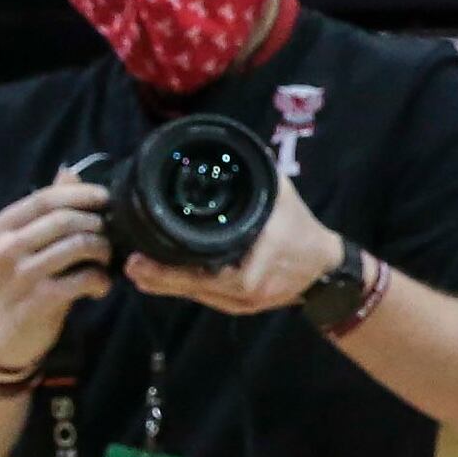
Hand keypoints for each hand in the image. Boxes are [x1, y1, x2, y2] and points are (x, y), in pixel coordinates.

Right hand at [0, 172, 116, 371]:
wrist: (3, 334)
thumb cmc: (22, 280)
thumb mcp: (24, 242)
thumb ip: (46, 209)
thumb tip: (70, 172)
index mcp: (2, 226)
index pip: (46, 198)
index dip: (83, 194)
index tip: (107, 198)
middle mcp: (6, 247)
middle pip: (65, 219)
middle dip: (97, 224)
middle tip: (110, 234)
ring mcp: (21, 275)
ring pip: (78, 246)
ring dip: (103, 251)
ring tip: (105, 259)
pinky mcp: (38, 301)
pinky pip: (84, 279)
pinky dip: (101, 281)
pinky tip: (99, 287)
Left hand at [121, 172, 351, 319]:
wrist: (326, 266)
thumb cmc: (301, 226)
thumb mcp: (279, 194)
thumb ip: (251, 174)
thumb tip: (224, 150)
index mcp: (255, 264)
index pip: (206, 273)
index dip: (171, 271)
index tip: (141, 259)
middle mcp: (248, 290)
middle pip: (196, 289)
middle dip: (161, 279)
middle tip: (131, 267)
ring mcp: (245, 303)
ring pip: (199, 297)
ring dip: (167, 285)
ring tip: (138, 273)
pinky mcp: (242, 307)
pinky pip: (207, 299)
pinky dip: (185, 288)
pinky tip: (161, 281)